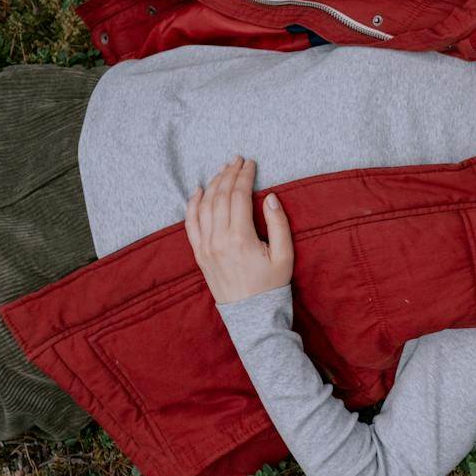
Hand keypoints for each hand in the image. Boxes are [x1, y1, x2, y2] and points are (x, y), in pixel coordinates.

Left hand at [183, 157, 293, 303]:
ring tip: (223, 171)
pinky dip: (192, 204)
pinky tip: (198, 190)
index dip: (244, 176)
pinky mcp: (199, 254)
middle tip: (237, 161)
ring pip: (205, 206)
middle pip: (221, 197)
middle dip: (229, 174)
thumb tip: (270, 197)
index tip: (251, 164)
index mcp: (241, 238)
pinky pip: (190, 224)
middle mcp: (219, 239)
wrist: (251, 314)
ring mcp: (206, 247)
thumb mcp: (284, 256)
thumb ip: (278, 224)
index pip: (239, 196)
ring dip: (213, 184)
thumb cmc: (271, 285)